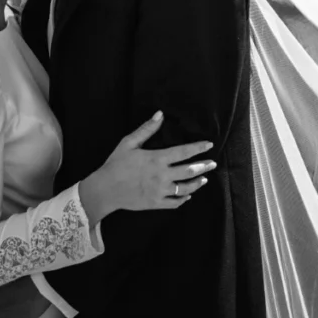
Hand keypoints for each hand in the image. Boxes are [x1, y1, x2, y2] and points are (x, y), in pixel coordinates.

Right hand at [88, 111, 216, 217]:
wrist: (105, 190)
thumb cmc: (116, 164)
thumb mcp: (128, 143)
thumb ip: (146, 129)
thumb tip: (160, 114)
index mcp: (157, 159)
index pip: (183, 152)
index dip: (198, 148)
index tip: (209, 145)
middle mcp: (162, 175)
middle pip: (189, 171)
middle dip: (203, 166)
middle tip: (212, 164)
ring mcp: (160, 191)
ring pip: (185, 189)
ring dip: (197, 183)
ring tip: (204, 179)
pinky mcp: (156, 203)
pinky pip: (175, 203)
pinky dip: (184, 199)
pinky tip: (188, 195)